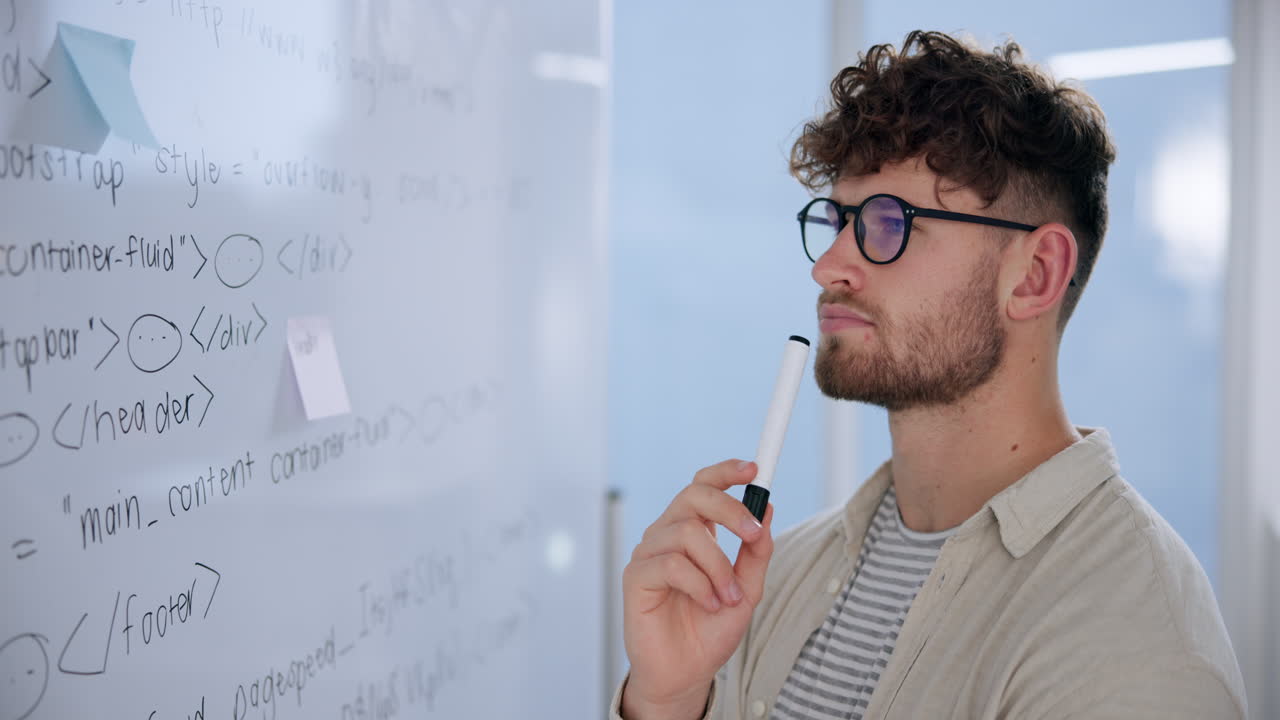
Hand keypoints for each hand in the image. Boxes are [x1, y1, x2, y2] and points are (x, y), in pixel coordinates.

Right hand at [620, 459, 774, 719]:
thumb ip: (756, 552)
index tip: (754, 470)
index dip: (726, 472)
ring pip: (688, 534)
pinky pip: (672, 564)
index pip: (703, 486)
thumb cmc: (710, 631)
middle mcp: (668, 535)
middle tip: (753, 535)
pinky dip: (700, 584)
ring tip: (728, 598)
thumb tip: (768, 509)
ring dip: (719, 567)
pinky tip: (708, 604)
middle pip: (694, 495)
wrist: (686, 674)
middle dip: (730, 510)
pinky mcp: (635, 577)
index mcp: (694, 531)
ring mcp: (649, 554)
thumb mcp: (747, 590)